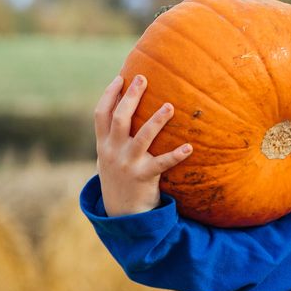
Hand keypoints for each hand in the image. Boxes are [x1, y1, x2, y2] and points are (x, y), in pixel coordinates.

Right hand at [93, 73, 189, 216]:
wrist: (121, 212)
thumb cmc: (119, 176)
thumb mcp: (109, 155)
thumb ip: (113, 135)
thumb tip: (123, 108)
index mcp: (103, 144)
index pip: (101, 114)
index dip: (109, 95)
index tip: (120, 78)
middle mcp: (113, 151)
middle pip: (120, 119)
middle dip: (130, 97)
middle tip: (143, 78)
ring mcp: (128, 164)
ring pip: (142, 137)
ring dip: (156, 120)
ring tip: (170, 106)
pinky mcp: (144, 176)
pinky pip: (162, 163)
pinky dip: (176, 155)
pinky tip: (189, 147)